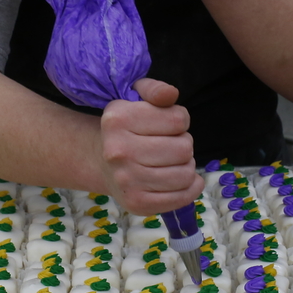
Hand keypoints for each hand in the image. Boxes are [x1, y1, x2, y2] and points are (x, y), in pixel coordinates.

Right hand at [95, 77, 204, 215]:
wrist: (101, 161)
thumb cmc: (127, 127)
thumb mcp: (136, 98)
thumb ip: (155, 89)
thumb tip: (170, 94)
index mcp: (118, 119)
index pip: (179, 119)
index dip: (180, 119)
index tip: (168, 124)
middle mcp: (118, 151)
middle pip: (184, 148)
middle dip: (184, 144)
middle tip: (170, 145)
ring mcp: (126, 180)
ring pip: (185, 174)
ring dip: (186, 166)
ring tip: (173, 162)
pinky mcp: (136, 203)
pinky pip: (182, 197)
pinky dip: (190, 188)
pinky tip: (182, 180)